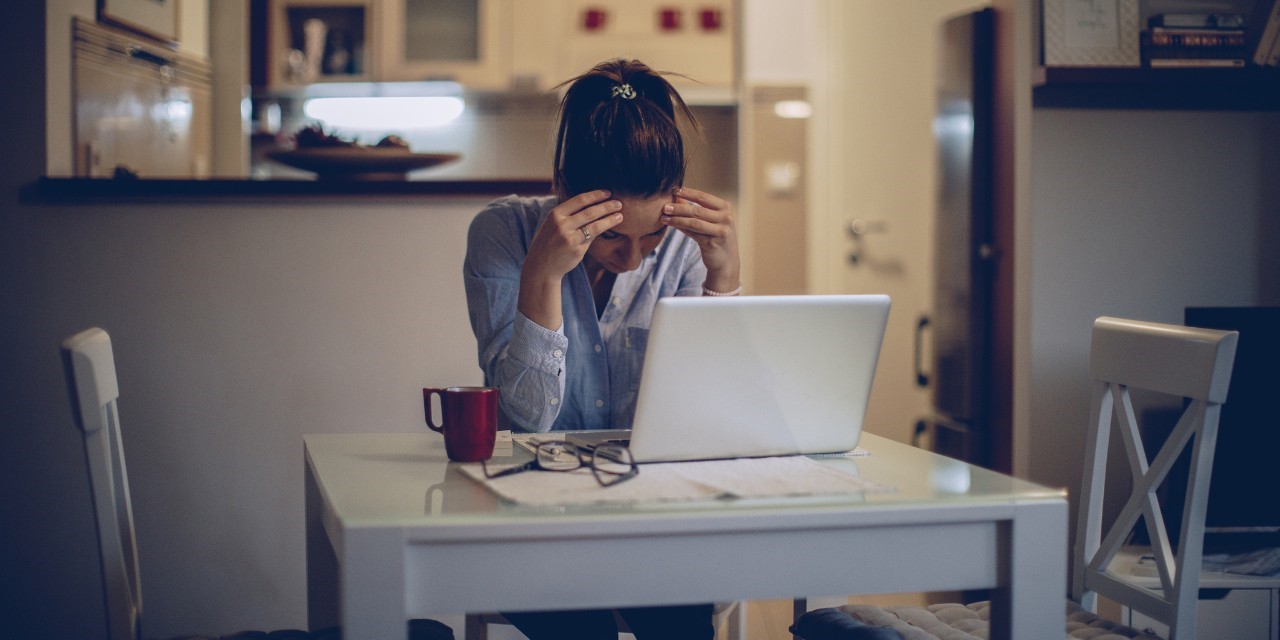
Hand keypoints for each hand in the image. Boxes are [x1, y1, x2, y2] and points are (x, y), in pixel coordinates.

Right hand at [518, 190, 622, 329]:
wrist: (541, 266)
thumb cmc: (549, 242)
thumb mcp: (551, 224)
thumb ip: (567, 215)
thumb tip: (590, 203)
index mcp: (555, 215)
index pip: (579, 200)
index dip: (595, 195)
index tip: (607, 193)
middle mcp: (562, 225)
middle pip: (590, 212)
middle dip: (606, 206)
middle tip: (619, 203)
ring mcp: (570, 239)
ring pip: (595, 226)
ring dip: (610, 220)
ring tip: (620, 216)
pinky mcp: (577, 250)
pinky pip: (592, 239)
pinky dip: (601, 232)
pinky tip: (610, 229)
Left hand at [661, 186, 740, 292]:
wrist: (726, 260)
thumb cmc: (716, 236)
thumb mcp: (710, 219)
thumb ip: (695, 207)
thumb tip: (676, 196)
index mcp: (725, 207)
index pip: (703, 197)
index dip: (687, 193)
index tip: (673, 190)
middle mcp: (726, 218)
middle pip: (697, 210)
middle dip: (679, 208)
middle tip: (665, 207)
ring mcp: (720, 231)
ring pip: (694, 222)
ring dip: (677, 219)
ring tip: (664, 217)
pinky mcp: (713, 243)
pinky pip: (693, 234)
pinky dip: (681, 228)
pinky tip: (671, 225)